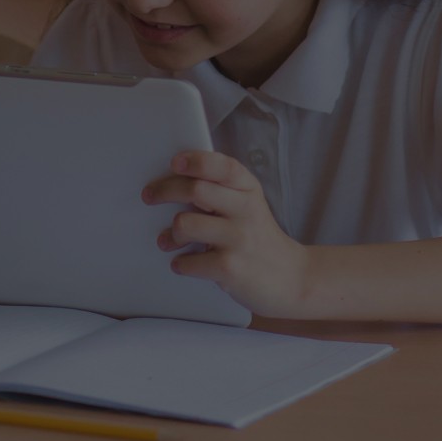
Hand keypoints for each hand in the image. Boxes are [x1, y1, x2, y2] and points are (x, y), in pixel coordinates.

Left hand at [144, 151, 311, 318]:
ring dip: (170, 234)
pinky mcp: (231, 268)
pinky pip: (189, 261)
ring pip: (186, 224)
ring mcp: (239, 240)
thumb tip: (174, 180)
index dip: (197, 161)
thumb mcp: (248, 206)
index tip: (175, 163)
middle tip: (150, 197)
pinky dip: (180, 264)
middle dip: (164, 191)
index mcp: (249, 190)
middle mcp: (247, 211)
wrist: (291, 279)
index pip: (224, 167)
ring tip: (170, 241)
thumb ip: (221, 191)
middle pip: (196, 190)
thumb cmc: (258, 239)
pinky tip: (183, 264)